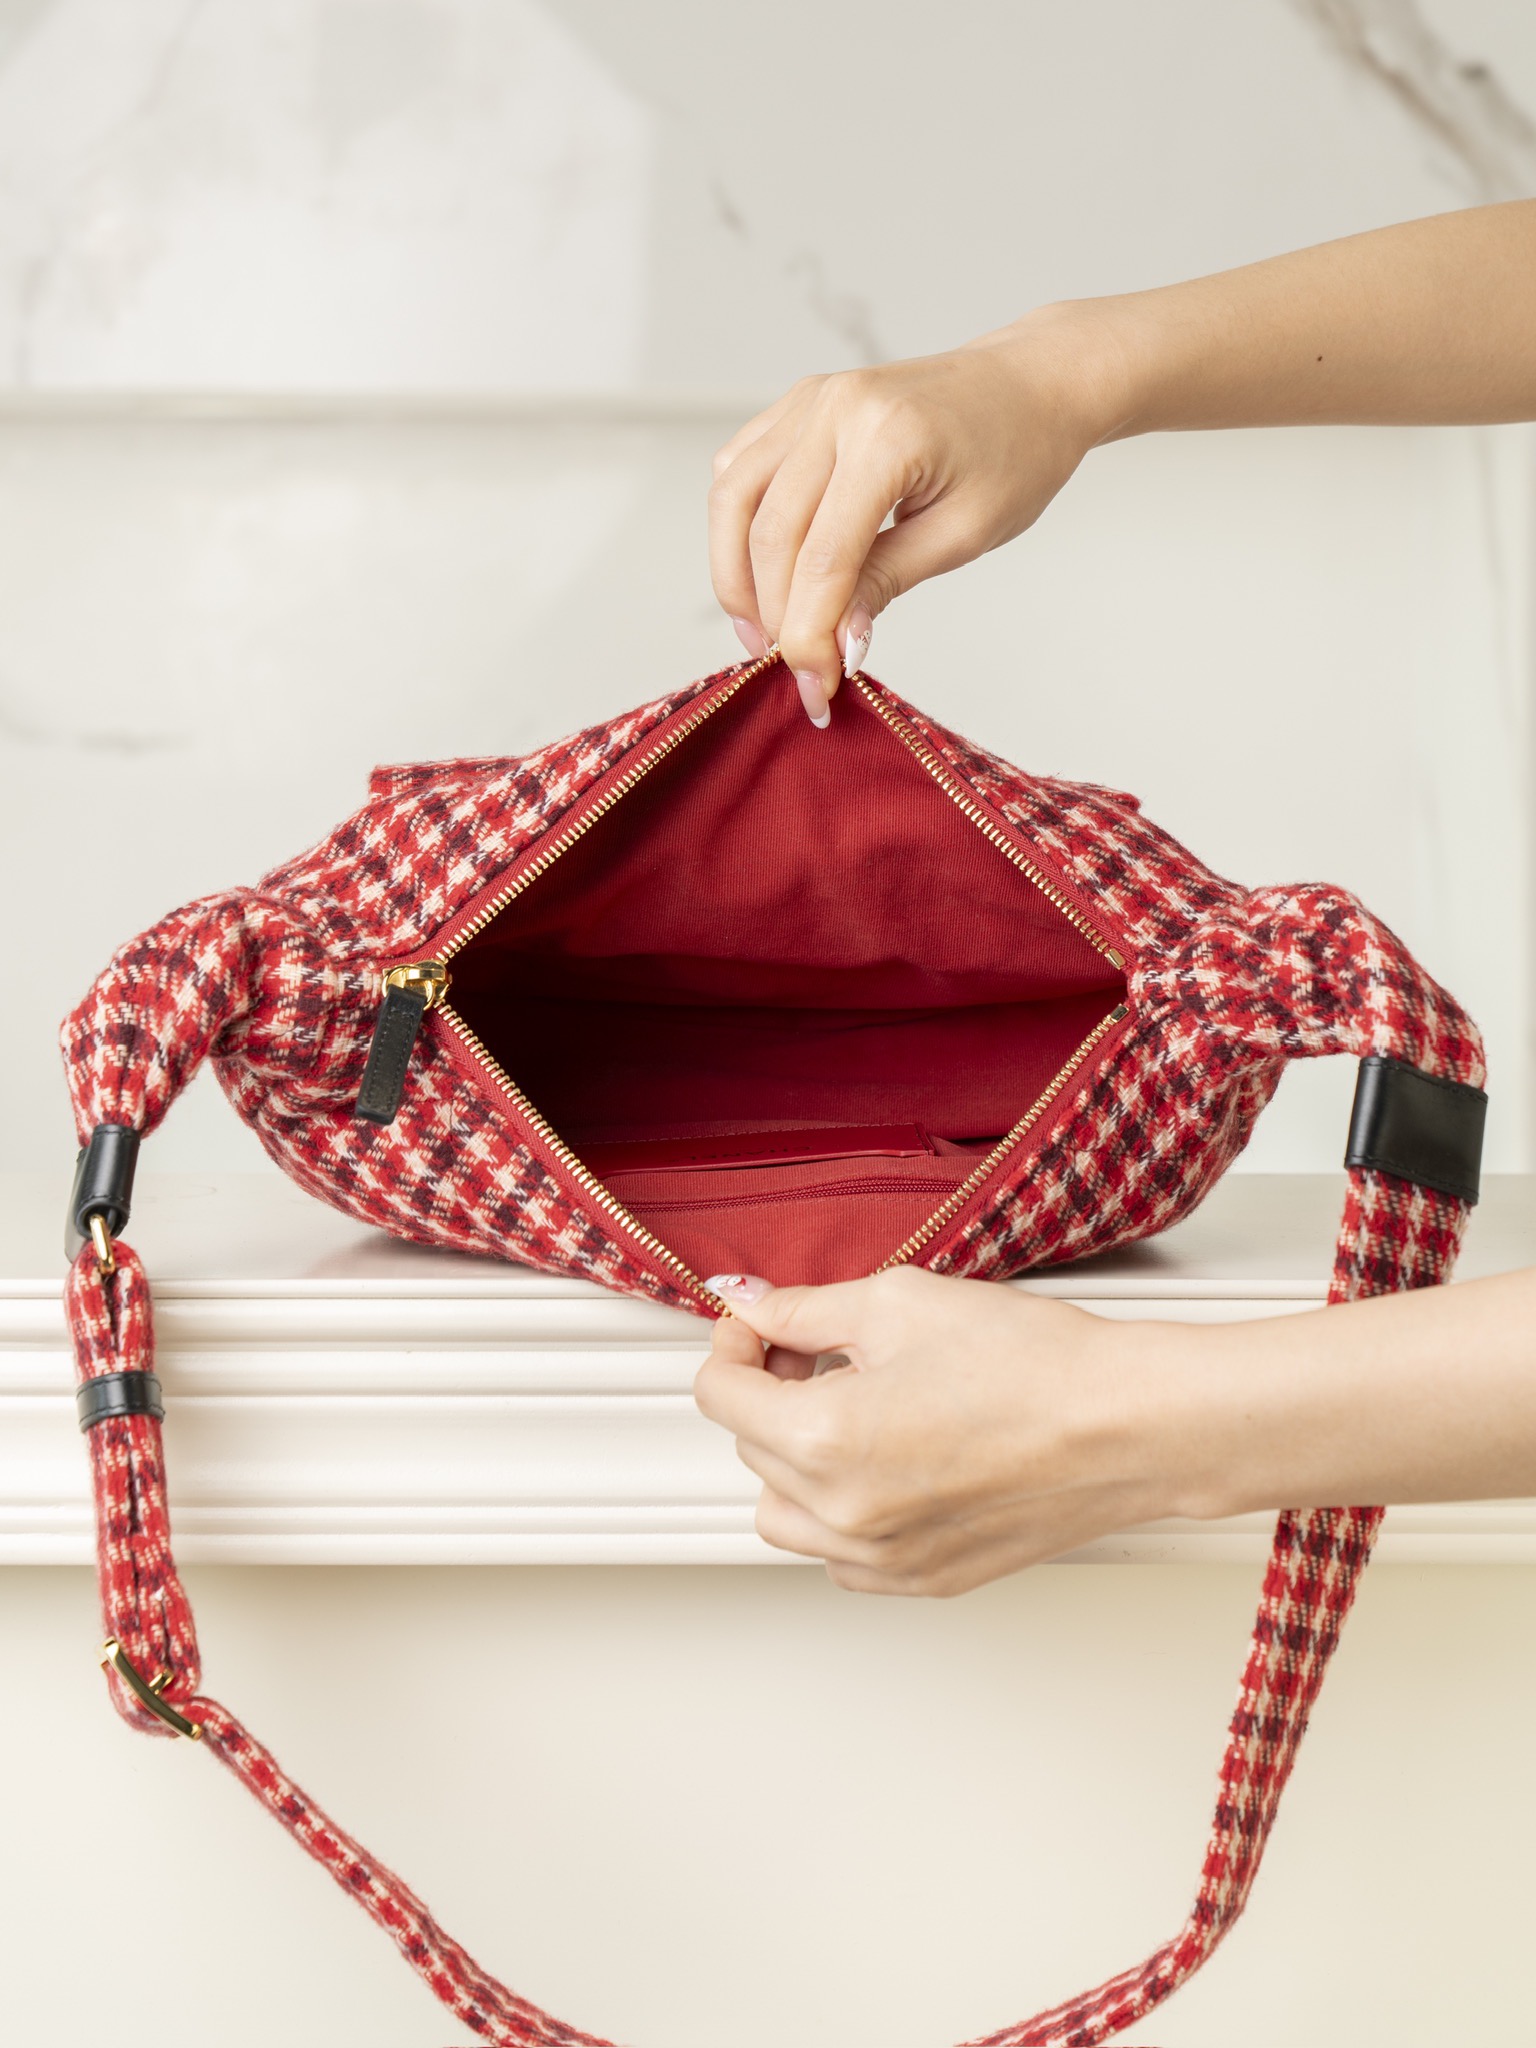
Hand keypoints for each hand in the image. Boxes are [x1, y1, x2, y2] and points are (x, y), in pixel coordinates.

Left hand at [693, 1266, 1167, 1595]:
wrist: (1127, 1424)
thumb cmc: (1033, 1364)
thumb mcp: (896, 1303)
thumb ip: (804, 1310)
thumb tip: (752, 1308)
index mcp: (822, 1441)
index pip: (720, 1395)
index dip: (736, 1343)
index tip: (763, 1325)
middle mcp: (842, 1515)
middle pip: (751, 1449)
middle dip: (771, 1392)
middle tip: (818, 1350)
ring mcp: (883, 1559)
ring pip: (784, 1515)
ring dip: (794, 1461)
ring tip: (851, 1408)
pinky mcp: (925, 1579)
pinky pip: (841, 1554)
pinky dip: (841, 1511)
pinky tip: (888, 1459)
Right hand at [708, 307, 1124, 724]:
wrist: (1029, 384)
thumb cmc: (1014, 454)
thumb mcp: (964, 533)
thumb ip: (888, 582)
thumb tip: (835, 643)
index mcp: (888, 438)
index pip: (823, 558)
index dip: (810, 634)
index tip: (817, 688)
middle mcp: (836, 408)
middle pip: (771, 534)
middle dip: (776, 618)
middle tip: (795, 674)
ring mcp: (811, 399)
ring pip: (734, 499)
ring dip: (737, 577)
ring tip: (761, 635)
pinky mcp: (799, 404)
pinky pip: (739, 471)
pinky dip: (737, 529)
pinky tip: (758, 576)